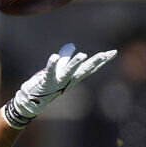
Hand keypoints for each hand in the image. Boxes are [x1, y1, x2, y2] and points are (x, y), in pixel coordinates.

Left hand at [2, 43, 116, 128]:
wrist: (32, 101)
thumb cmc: (47, 84)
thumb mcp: (58, 69)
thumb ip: (66, 57)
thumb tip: (72, 45)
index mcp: (73, 78)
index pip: (90, 67)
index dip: (102, 60)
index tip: (113, 52)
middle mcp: (68, 81)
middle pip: (84, 70)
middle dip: (95, 62)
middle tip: (105, 54)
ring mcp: (57, 82)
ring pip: (68, 72)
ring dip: (75, 64)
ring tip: (83, 55)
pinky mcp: (46, 82)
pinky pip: (49, 72)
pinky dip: (52, 64)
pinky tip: (55, 56)